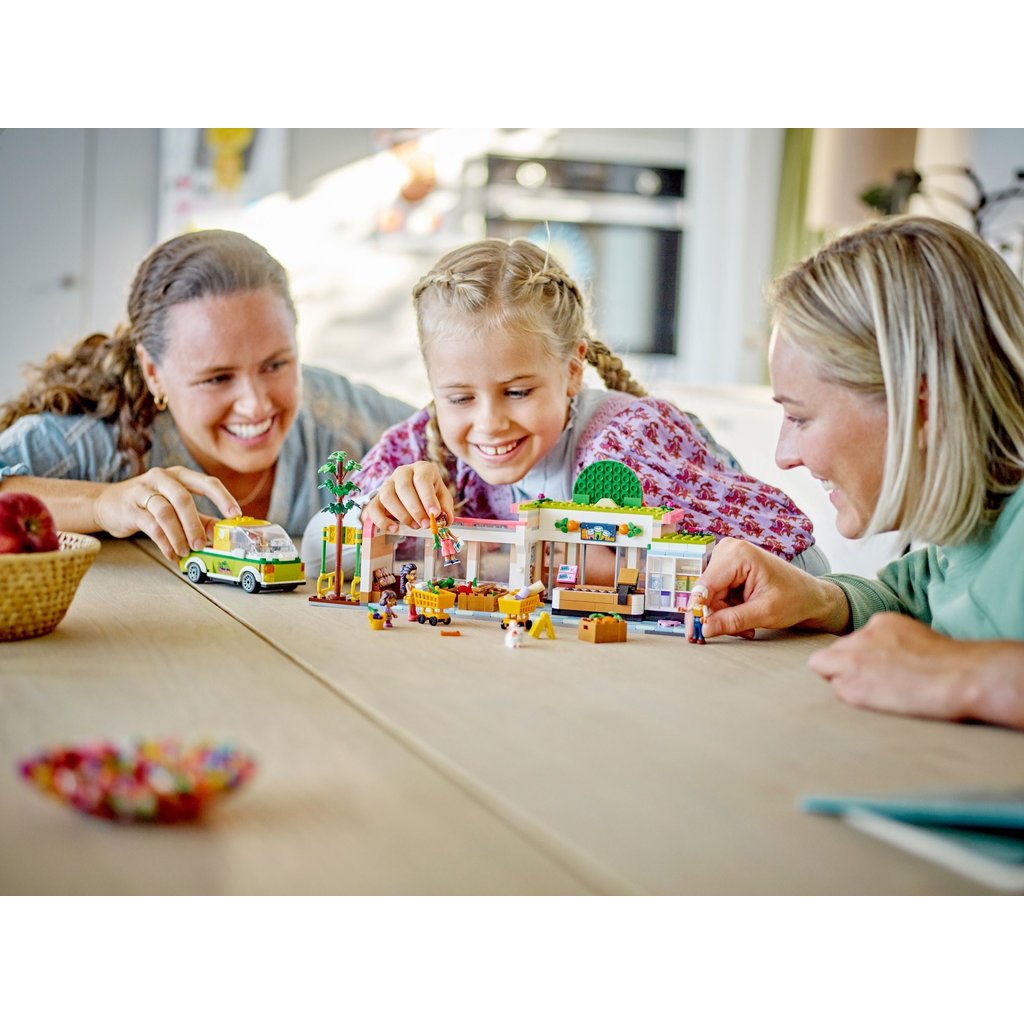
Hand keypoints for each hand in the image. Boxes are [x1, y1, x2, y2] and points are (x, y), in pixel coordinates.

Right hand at [94, 466, 241, 560]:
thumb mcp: (178, 507)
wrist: (108, 504)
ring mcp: (143, 490)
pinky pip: (150, 525)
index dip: (223, 498)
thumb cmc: (150, 505)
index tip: (235, 515)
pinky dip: (164, 542)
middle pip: (184, 498)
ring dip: (178, 535)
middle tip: (202, 545)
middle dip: (195, 525)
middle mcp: (162, 478)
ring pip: (165, 512)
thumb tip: (224, 534)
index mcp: (180, 475)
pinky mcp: (129, 507)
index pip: (207, 482)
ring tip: (186, 552)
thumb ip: (202, 519)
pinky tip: (171, 554)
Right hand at [361, 461, 454, 533]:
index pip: (422, 479)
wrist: (413, 494)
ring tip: (415, 526)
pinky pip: (373, 508)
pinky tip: (394, 529)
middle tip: (425, 524)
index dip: (428, 498)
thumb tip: (446, 519)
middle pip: (404, 487)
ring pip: (387, 496)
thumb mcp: (442, 498)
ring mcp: (387, 484)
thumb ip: (445, 508)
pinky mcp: (376, 498)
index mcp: (422, 469)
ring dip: (402, 514)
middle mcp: (402, 472)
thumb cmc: (429, 495)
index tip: (434, 514)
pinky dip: (382, 521)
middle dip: (415, 509)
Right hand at [697, 538, 850, 638]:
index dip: (698, 611)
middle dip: (719, 615)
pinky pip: (717, 595)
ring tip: (748, 625)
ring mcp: (727, 558)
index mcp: (738, 554)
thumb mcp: (764, 613)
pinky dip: (728, 610)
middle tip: (740, 632)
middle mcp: (728, 551)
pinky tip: (745, 616)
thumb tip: (704, 629)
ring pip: (710, 597)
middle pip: (706, 592)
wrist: (811, 595)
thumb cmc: (795, 598)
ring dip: (725, 615)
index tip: (695, 633)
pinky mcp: (728, 569)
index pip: (705, 586)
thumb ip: (732, 620)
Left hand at [809, 613, 1023, 728]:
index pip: (854, 640)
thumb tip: (881, 660)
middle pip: (835, 652)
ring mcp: (852, 658)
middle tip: (874, 684)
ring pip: (827, 669)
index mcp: (880, 622)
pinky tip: (879, 701)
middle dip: (846, 668)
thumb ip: (891, 644)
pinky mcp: (850, 684)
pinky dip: (853, 698)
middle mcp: (860, 636)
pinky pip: (838, 690)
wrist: (960, 676)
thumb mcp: (916, 638)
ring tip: (878, 693)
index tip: (877, 669)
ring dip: (845, 682)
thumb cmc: (950, 664)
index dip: (861, 657)